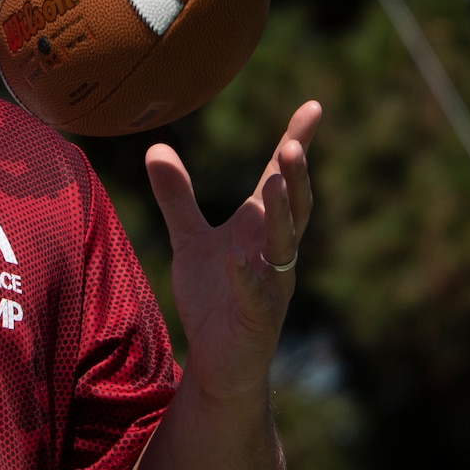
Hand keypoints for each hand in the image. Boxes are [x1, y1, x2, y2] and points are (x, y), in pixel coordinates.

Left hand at [145, 101, 320, 401]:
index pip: (279, 180)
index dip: (297, 144)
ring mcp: (271, 286)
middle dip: (294, 177)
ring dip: (280, 216)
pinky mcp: (257, 319)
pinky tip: (236, 260)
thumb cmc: (213, 299)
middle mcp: (273, 253)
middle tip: (293, 144)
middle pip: (292, 208)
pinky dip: (247, 278)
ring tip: (274, 183)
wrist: (219, 362)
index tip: (313, 107)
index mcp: (259, 230)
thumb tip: (156, 147)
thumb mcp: (190, 241)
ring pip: (284, 246)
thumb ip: (178, 197)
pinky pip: (255, 296)